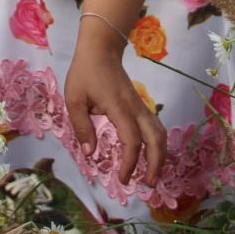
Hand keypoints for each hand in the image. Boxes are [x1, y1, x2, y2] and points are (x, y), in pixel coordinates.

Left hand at [64, 38, 165, 186]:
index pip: (132, 140)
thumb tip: (90, 153)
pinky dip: (157, 144)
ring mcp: (140, 106)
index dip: (130, 162)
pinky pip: (155, 127)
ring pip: (160, 133)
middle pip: (156, 139)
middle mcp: (135, 108)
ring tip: (152, 176)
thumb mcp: (74, 99)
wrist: (101, 49)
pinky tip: (151, 157)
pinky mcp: (140, 105)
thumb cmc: (85, 73)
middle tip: (148, 185)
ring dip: (160, 155)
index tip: (122, 179)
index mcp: (119, 108)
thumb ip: (82, 127)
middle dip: (156, 164)